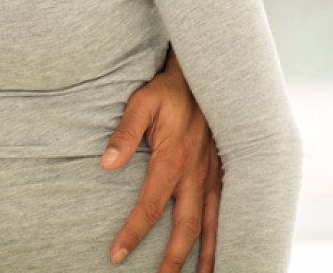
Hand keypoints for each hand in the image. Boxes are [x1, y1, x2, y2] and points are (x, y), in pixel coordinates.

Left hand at [100, 50, 221, 271]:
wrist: (204, 77)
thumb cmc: (167, 91)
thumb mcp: (141, 103)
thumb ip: (124, 134)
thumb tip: (106, 163)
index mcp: (173, 162)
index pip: (150, 208)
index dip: (133, 234)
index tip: (117, 256)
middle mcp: (196, 176)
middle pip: (186, 229)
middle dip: (174, 260)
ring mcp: (213, 177)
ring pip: (213, 227)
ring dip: (208, 257)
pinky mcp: (222, 174)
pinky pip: (226, 213)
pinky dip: (225, 236)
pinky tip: (223, 251)